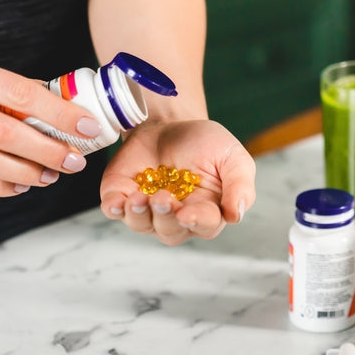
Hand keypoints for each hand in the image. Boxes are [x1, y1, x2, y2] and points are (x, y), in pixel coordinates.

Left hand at [99, 119, 256, 244]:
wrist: (169, 123)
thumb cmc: (205, 143)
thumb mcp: (232, 156)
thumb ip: (240, 185)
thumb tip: (236, 215)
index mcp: (207, 210)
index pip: (204, 225)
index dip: (196, 221)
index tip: (187, 213)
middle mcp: (176, 217)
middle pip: (171, 231)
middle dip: (165, 217)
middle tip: (163, 197)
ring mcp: (146, 209)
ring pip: (141, 225)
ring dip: (139, 215)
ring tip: (139, 197)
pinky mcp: (121, 196)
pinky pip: (114, 211)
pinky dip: (114, 209)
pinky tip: (118, 202)